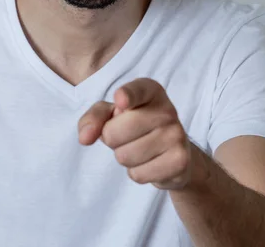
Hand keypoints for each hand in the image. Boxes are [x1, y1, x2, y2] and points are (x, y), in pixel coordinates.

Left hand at [78, 77, 193, 190]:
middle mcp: (167, 109)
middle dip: (111, 139)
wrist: (172, 150)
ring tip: (139, 148)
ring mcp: (177, 135)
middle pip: (114, 132)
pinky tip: (150, 162)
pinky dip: (137, 172)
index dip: (127, 95)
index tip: (120, 100)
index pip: (137, 90)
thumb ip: (94, 117)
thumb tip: (85, 138)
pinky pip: (138, 174)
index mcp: (151, 90)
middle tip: (126, 136)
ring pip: (124, 156)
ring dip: (124, 157)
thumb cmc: (135, 125)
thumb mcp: (112, 114)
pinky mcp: (180, 161)